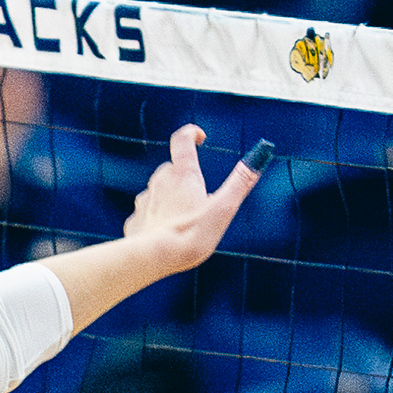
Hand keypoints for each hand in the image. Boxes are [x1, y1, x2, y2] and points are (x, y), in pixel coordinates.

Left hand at [121, 123, 269, 280]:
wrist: (153, 258)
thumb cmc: (190, 235)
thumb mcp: (223, 208)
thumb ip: (240, 183)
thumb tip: (256, 161)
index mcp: (182, 175)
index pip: (182, 140)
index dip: (191, 133)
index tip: (200, 137)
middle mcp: (160, 182)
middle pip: (172, 168)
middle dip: (184, 177)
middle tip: (199, 196)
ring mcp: (145, 200)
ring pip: (158, 191)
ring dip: (170, 198)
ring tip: (183, 219)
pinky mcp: (135, 220)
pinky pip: (147, 213)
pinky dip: (156, 218)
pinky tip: (165, 233)